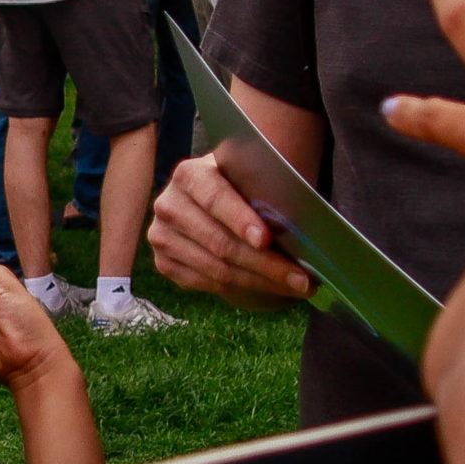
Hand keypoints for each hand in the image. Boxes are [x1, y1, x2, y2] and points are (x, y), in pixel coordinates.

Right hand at [148, 151, 314, 305]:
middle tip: (302, 278)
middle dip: (266, 264)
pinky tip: (271, 288)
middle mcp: (169, 205)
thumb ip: (261, 193)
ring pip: (216, 269)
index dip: (240, 220)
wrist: (206, 199)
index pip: (216, 199)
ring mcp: (162, 237)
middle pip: (220, 242)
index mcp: (189, 175)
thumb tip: (297, 227)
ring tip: (296, 286)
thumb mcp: (246, 177)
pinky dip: (243, 288)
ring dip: (261, 282)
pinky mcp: (164, 263)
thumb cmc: (237, 187)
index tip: (266, 240)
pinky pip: (207, 283)